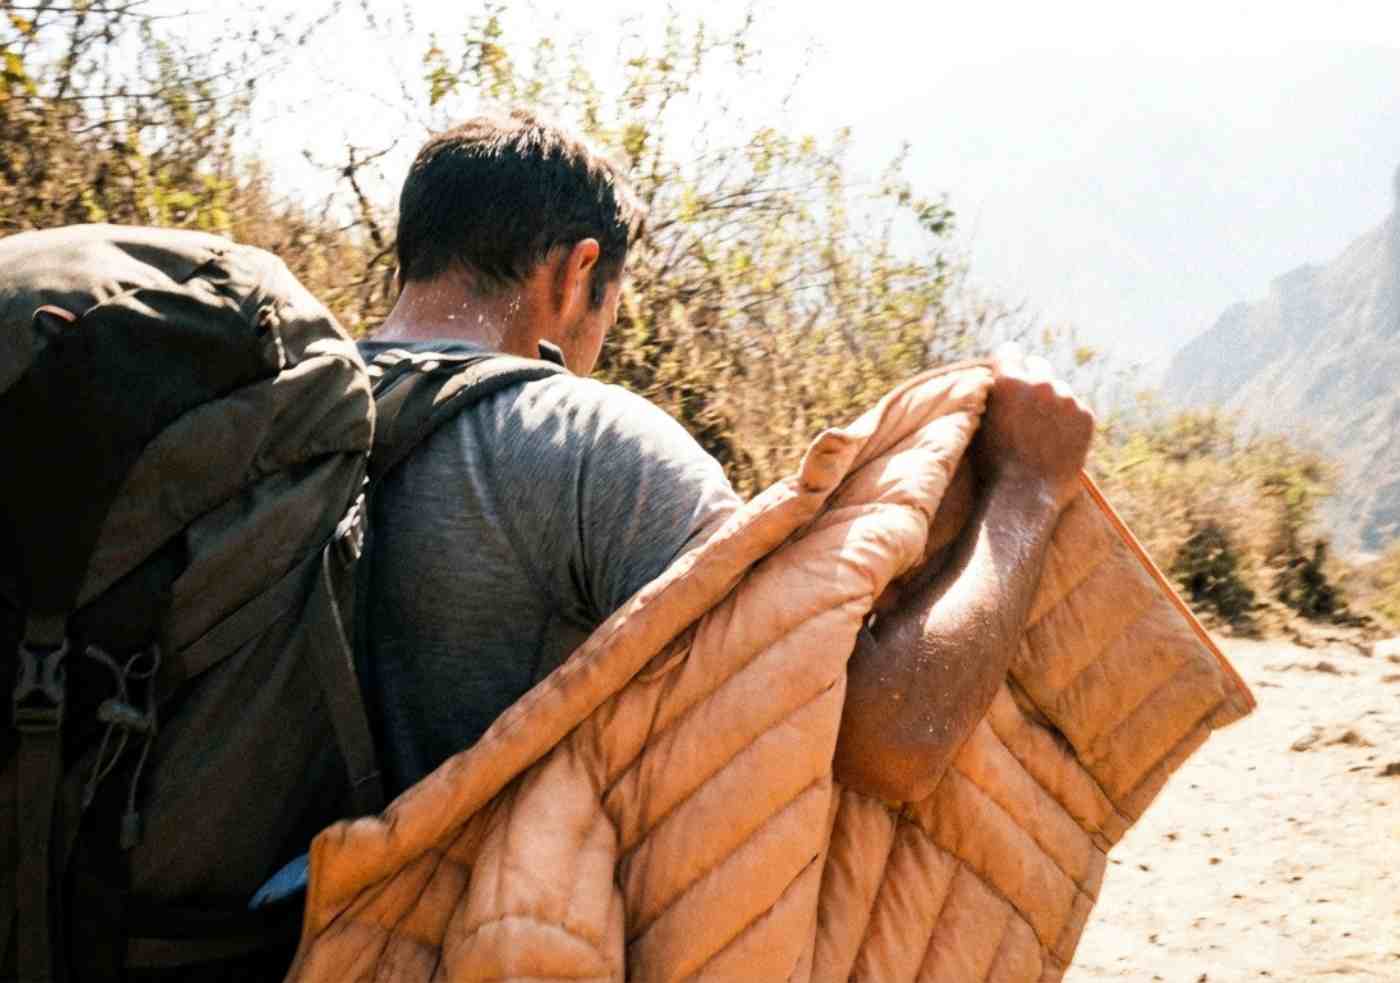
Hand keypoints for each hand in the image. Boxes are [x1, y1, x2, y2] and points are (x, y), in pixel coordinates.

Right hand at [974, 343, 1094, 509]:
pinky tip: (1056, 441)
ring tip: (1042, 430)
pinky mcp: (1086, 417)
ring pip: (1060, 389)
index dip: (1007, 363)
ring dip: (1053, 402)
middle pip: (1038, 364)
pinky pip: (1077, 408)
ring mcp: (1067, 400)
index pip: (1010, 351)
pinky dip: (1069, 421)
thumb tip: (998, 382)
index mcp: (1009, 381)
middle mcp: (1040, 384)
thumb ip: (993, 397)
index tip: (1007, 372)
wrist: (1022, 499)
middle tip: (1027, 404)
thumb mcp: (980, 423)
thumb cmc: (992, 466)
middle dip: (1032, 379)